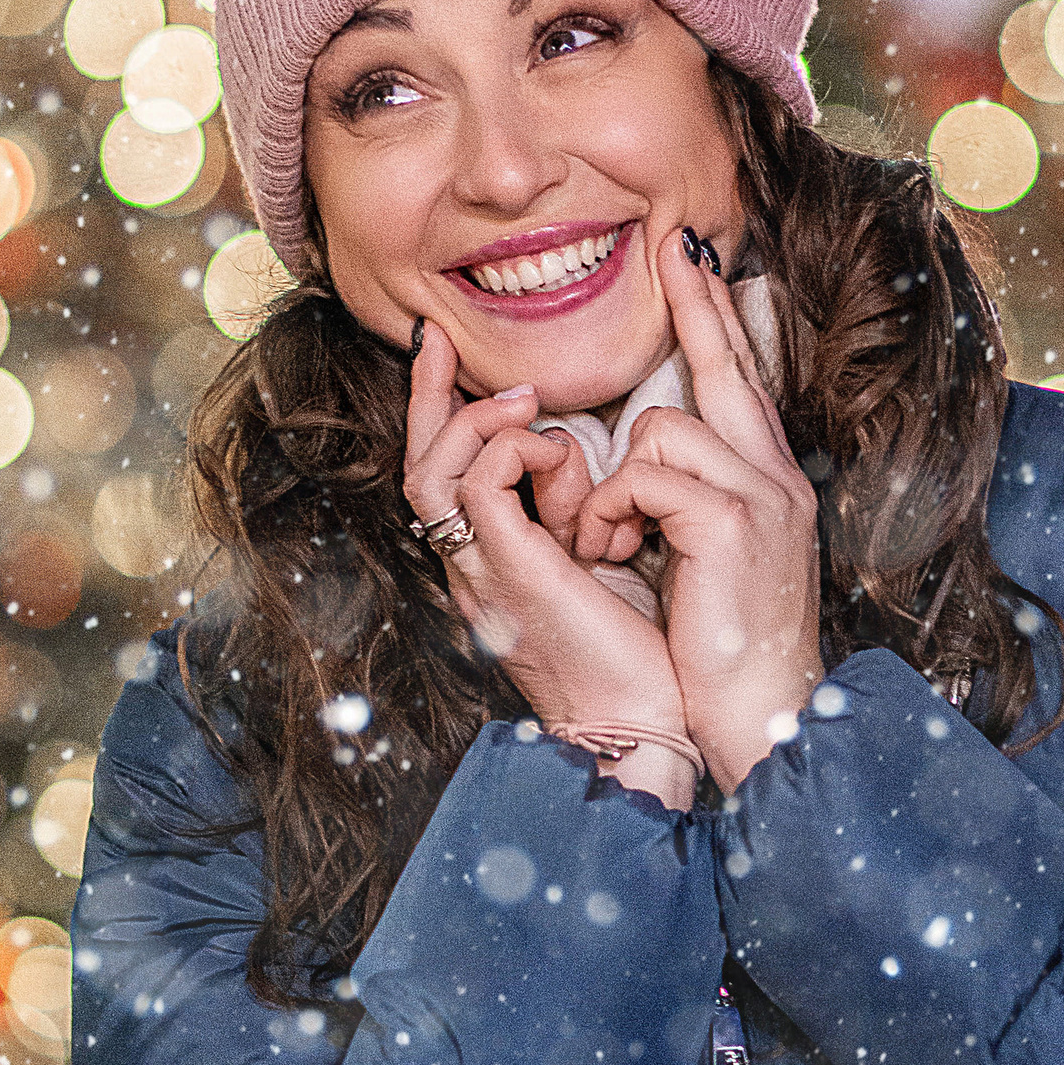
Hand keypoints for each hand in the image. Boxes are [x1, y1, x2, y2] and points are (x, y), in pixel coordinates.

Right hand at [405, 324, 698, 807]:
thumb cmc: (640, 655)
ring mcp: (483, 572)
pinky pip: (480, 485)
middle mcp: (473, 566)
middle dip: (428, 396)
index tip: (453, 355)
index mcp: (493, 564)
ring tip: (530, 405)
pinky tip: (564, 455)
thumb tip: (591, 460)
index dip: (442, 413)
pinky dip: (518, 453)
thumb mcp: (607, 565)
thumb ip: (584, 515)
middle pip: (417, 466)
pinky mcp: (510, 573)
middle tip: (441, 339)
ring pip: (434, 470)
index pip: (446, 477)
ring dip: (483, 425)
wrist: (646, 725)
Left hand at [573, 235, 822, 794]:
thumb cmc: (723, 651)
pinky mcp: (734, 521)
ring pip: (662, 428)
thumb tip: (648, 461)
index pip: (741, 385)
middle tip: (676, 248)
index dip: (718, 323)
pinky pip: (647, 476)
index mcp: (769, 483)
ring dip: (611, 485)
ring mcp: (761, 495)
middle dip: (698, 304)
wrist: (764, 714)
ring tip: (606, 544)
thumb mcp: (708, 560)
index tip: (696, 267)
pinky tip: (615, 553)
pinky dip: (612, 512)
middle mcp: (775, 477)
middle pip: (729, 368)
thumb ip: (689, 502)